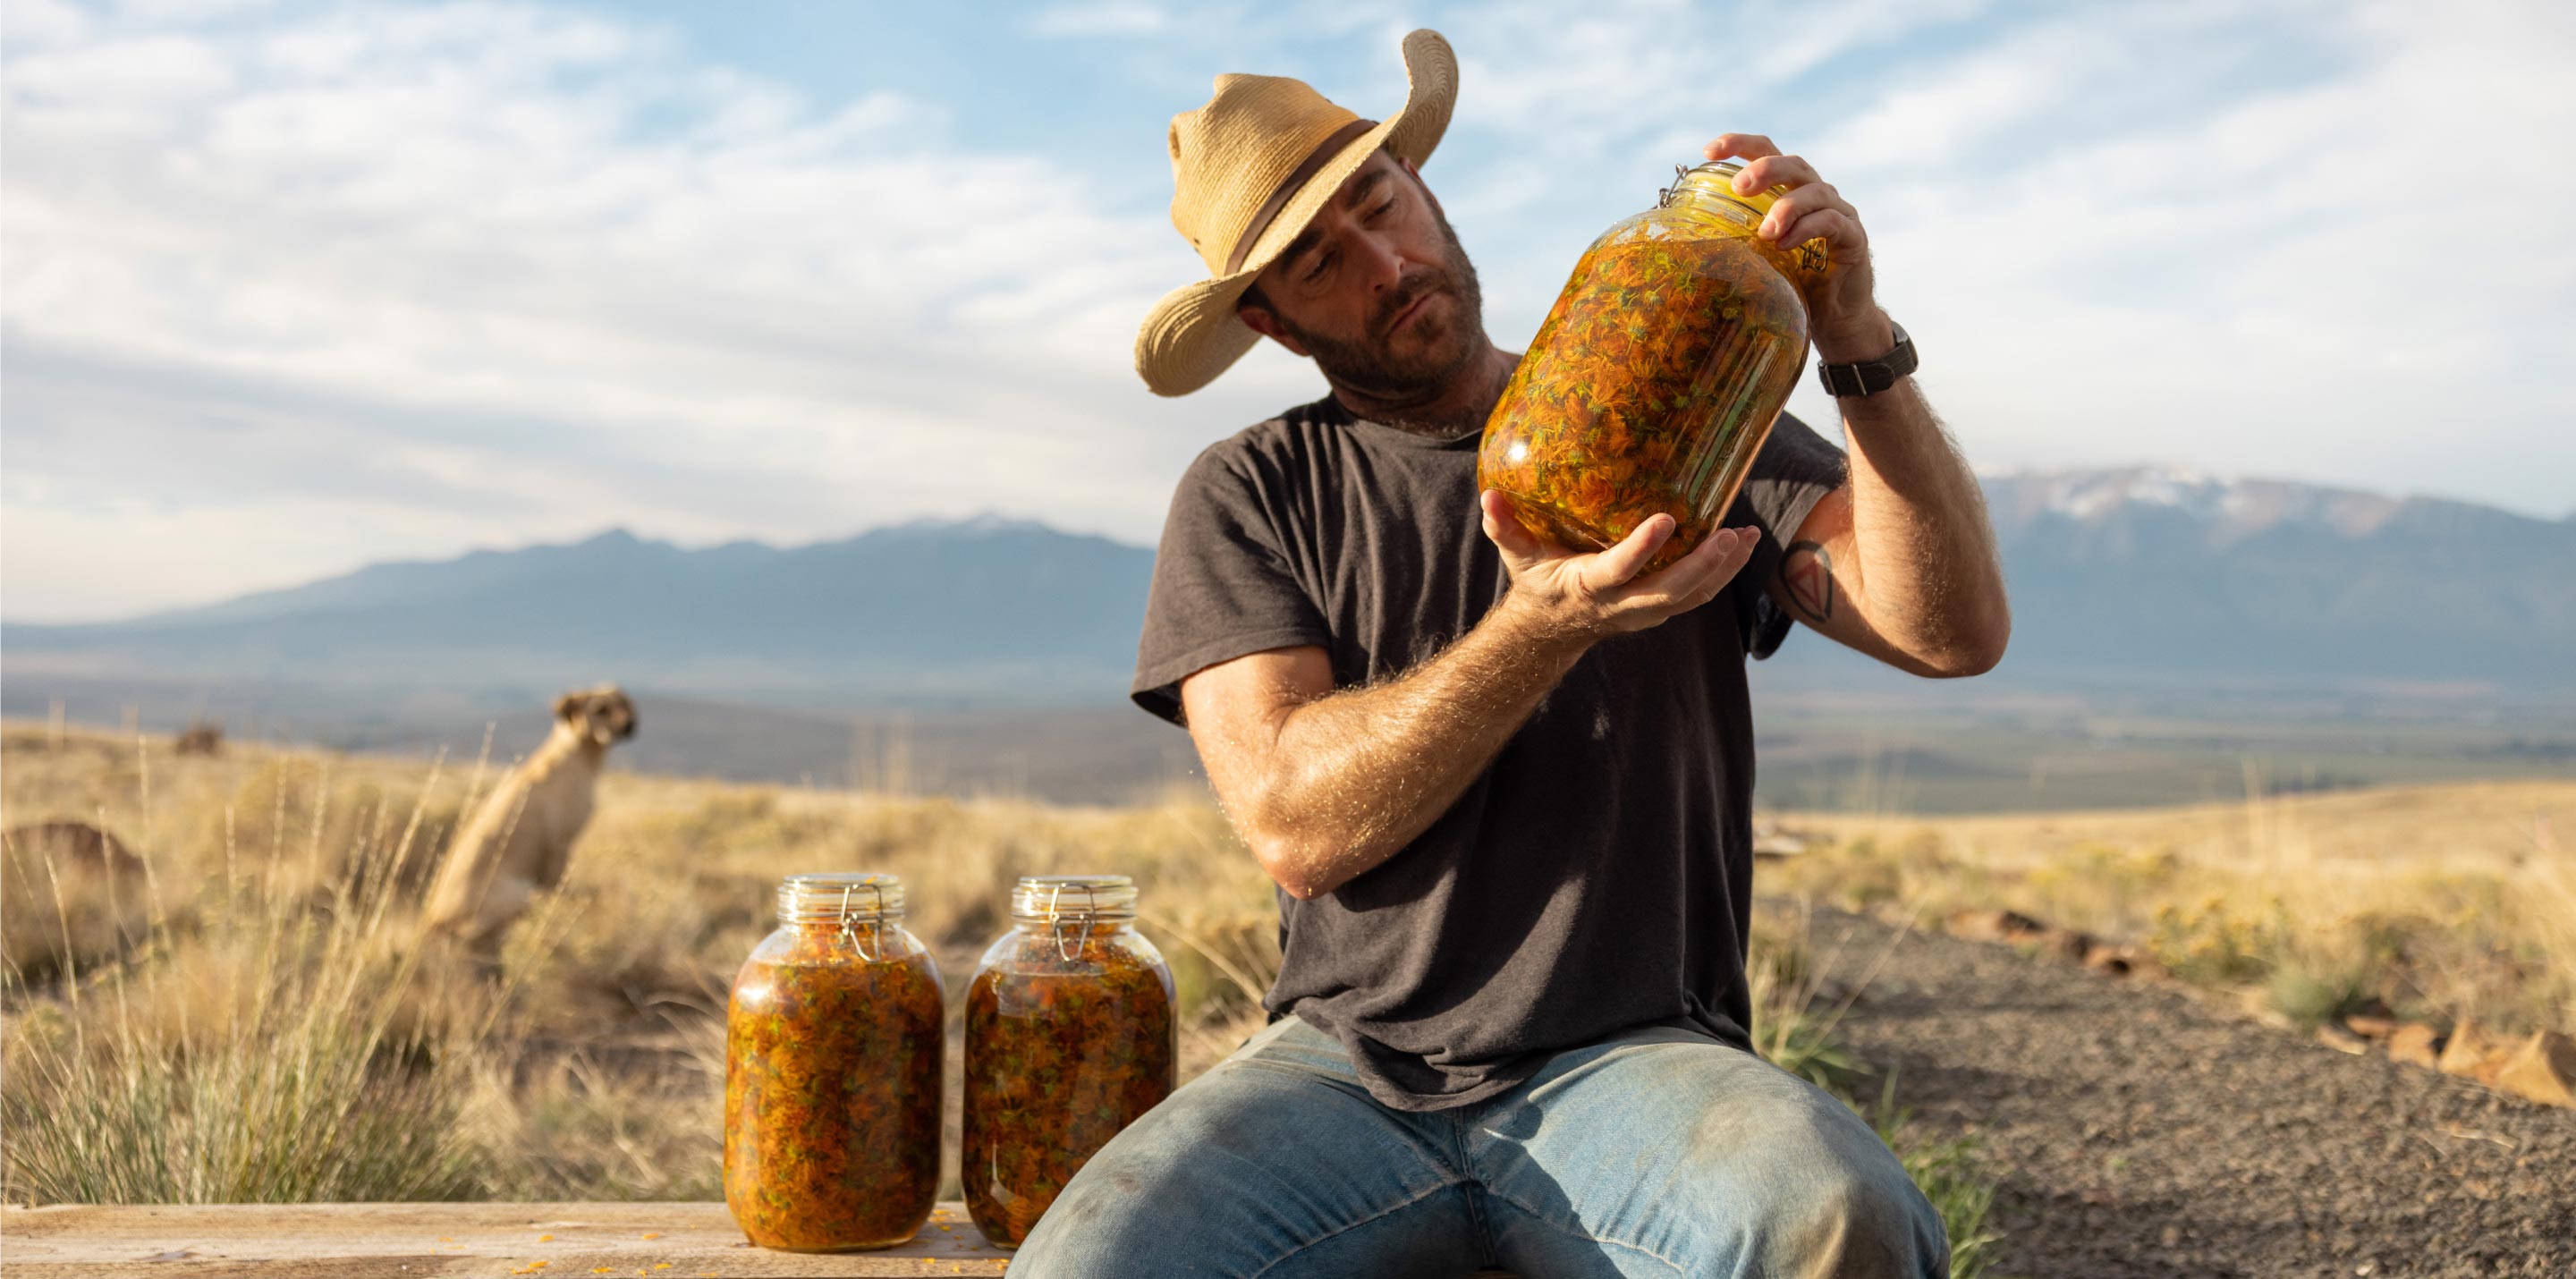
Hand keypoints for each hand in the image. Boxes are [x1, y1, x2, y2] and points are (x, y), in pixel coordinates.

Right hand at [1480, 490, 1759, 646]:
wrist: (1554, 627)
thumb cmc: (1538, 581)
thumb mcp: (1516, 555)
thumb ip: (1503, 527)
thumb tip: (1489, 496)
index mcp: (1589, 586)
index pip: (1619, 570)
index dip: (1642, 549)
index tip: (1667, 520)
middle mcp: (1623, 604)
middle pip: (1671, 590)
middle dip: (1702, 565)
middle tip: (1729, 534)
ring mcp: (1646, 610)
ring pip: (1693, 596)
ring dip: (1724, 569)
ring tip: (1748, 536)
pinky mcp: (1662, 607)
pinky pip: (1699, 594)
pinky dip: (1724, 572)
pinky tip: (1744, 542)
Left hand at [1702, 133, 1891, 362]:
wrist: (1835, 318)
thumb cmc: (1792, 282)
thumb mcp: (1757, 256)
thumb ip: (1735, 239)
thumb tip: (1681, 239)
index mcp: (1789, 190)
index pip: (1767, 151)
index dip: (1739, 144)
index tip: (1708, 151)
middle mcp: (1815, 194)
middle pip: (1793, 163)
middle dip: (1764, 169)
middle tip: (1739, 187)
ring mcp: (1839, 212)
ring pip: (1815, 192)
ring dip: (1786, 207)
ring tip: (1765, 232)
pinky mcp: (1853, 237)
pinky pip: (1831, 223)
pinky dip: (1807, 230)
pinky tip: (1786, 246)